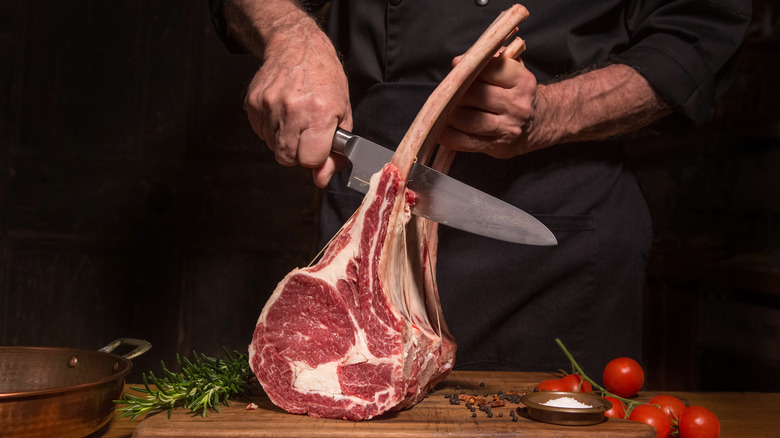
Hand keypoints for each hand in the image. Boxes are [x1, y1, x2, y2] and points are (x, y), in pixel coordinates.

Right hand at [243, 23, 351, 187]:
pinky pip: (260, 132)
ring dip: (283, 139)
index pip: (310, 160)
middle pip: (287, 158)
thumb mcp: (343, 113)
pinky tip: (281, 112)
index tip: (318, 147)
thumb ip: (335, 151)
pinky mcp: (253, 102)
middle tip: (305, 135)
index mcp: (320, 113)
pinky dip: (270, 128)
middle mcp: (293, 109)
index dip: (315, 158)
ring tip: (295, 118)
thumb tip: (321, 179)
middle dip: (298, 153)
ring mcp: (269, 105)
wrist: (297, 47)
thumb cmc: (325, 78)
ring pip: (272, 147)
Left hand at [439, 55, 537, 158]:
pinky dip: (449, 136)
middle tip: (443, 91)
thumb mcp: (510, 69)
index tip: (456, 67)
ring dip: (449, 115)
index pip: (491, 69)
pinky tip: (439, 130)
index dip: (469, 67)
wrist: (537, 122)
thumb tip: (458, 62)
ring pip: (470, 120)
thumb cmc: (515, 91)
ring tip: (439, 110)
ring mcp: (509, 128)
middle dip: (455, 92)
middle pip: (477, 95)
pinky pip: (467, 142)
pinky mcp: (498, 146)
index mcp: (522, 81)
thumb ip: (486, 61)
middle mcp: (518, 105)